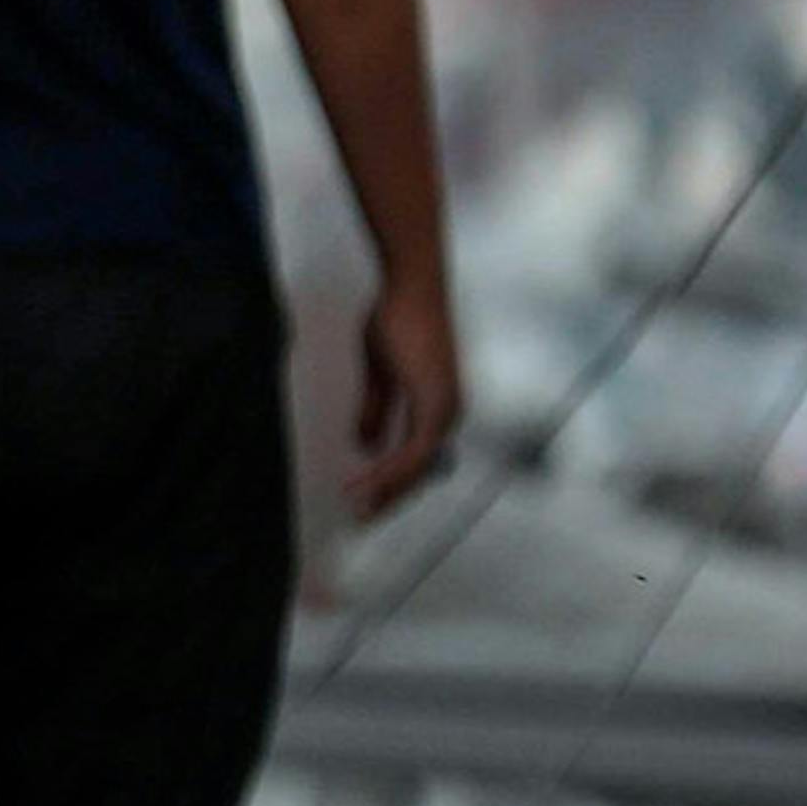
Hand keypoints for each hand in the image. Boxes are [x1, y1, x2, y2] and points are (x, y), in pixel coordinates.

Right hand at [345, 265, 466, 521]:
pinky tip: (365, 483)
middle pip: (420, 472)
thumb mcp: (379, 373)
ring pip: (418, 469)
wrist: (412, 286)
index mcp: (438, 405)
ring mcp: (446, 409)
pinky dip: (389, 471)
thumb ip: (375, 409)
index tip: (362, 499)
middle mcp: (449, 412)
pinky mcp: (438, 404)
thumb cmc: (396, 317)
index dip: (389, 482)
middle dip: (389, 498)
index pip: (417, 458)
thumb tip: (366, 445)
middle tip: (361, 520)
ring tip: (357, 507)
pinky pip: (415, 453)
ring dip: (387, 490)